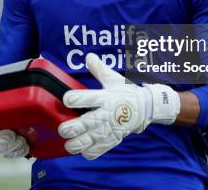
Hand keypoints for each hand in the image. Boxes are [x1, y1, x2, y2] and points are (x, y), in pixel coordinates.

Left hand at [58, 53, 179, 159]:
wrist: (145, 108)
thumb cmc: (125, 92)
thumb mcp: (113, 78)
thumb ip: (99, 69)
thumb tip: (88, 56)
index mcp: (106, 97)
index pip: (90, 97)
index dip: (77, 98)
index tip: (66, 99)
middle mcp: (107, 113)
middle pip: (88, 122)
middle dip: (74, 127)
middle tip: (63, 129)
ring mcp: (111, 128)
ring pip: (93, 138)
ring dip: (79, 143)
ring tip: (68, 145)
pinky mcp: (114, 138)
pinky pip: (102, 148)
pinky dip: (92, 152)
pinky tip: (83, 152)